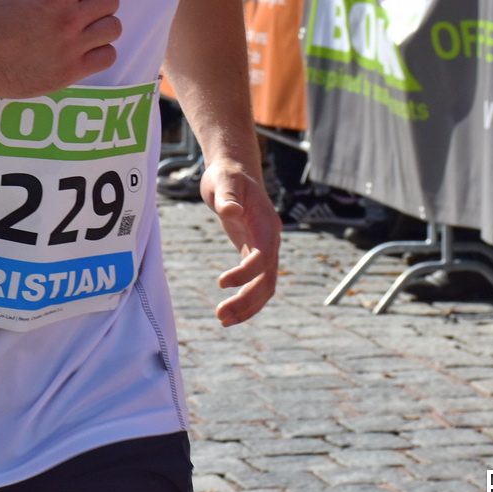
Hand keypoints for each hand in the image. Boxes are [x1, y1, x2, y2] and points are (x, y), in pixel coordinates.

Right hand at [0, 0, 120, 96]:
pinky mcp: (71, 72)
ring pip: (113, 28)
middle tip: (78, 6)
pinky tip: (83, 47)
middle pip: (110, 0)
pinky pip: (108, 56)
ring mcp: (71, 48)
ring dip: (102, 24)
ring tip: (83, 27)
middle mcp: (68, 20)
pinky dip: (101, 50)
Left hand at [198, 159, 280, 325]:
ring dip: (247, 306)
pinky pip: (256, 281)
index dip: (246, 273)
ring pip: (264, 285)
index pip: (263, 256)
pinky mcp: (254, 251)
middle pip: (267, 279)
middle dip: (247, 300)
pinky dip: (245, 298)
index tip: (221, 282)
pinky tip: (229, 311)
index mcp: (267, 223)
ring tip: (222, 320)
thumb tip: (231, 212)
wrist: (233, 171)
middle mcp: (271, 239)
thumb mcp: (224, 182)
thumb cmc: (227, 175)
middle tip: (221, 315)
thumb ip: (227, 197)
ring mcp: (265, 247)